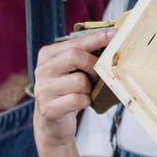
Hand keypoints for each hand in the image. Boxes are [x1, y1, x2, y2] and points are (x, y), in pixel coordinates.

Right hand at [32, 31, 113, 147]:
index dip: (96, 38)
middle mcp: (42, 70)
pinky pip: (78, 100)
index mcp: (47, 55)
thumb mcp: (71, 70)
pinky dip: (85, 102)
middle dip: (94, 65)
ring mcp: (43, 90)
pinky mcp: (48, 108)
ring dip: (89, 88)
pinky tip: (81, 103)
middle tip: (99, 74)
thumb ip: (83, 56)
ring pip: (80, 81)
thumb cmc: (68, 91)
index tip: (115, 34)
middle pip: (75, 56)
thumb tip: (111, 42)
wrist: (52, 122)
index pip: (75, 43)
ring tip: (86, 92)